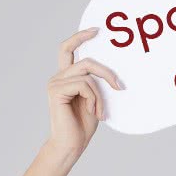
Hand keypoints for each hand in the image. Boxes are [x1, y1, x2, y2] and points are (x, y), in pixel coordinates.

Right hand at [44, 28, 120, 163]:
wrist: (71, 145)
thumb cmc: (83, 125)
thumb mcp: (95, 101)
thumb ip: (97, 85)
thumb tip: (114, 74)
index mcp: (65, 77)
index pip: (68, 49)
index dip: (80, 37)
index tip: (96, 30)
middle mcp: (58, 76)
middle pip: (86, 61)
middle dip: (107, 72)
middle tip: (120, 86)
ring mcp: (55, 82)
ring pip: (87, 75)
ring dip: (100, 95)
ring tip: (100, 112)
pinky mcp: (56, 90)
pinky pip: (84, 85)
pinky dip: (94, 99)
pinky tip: (94, 113)